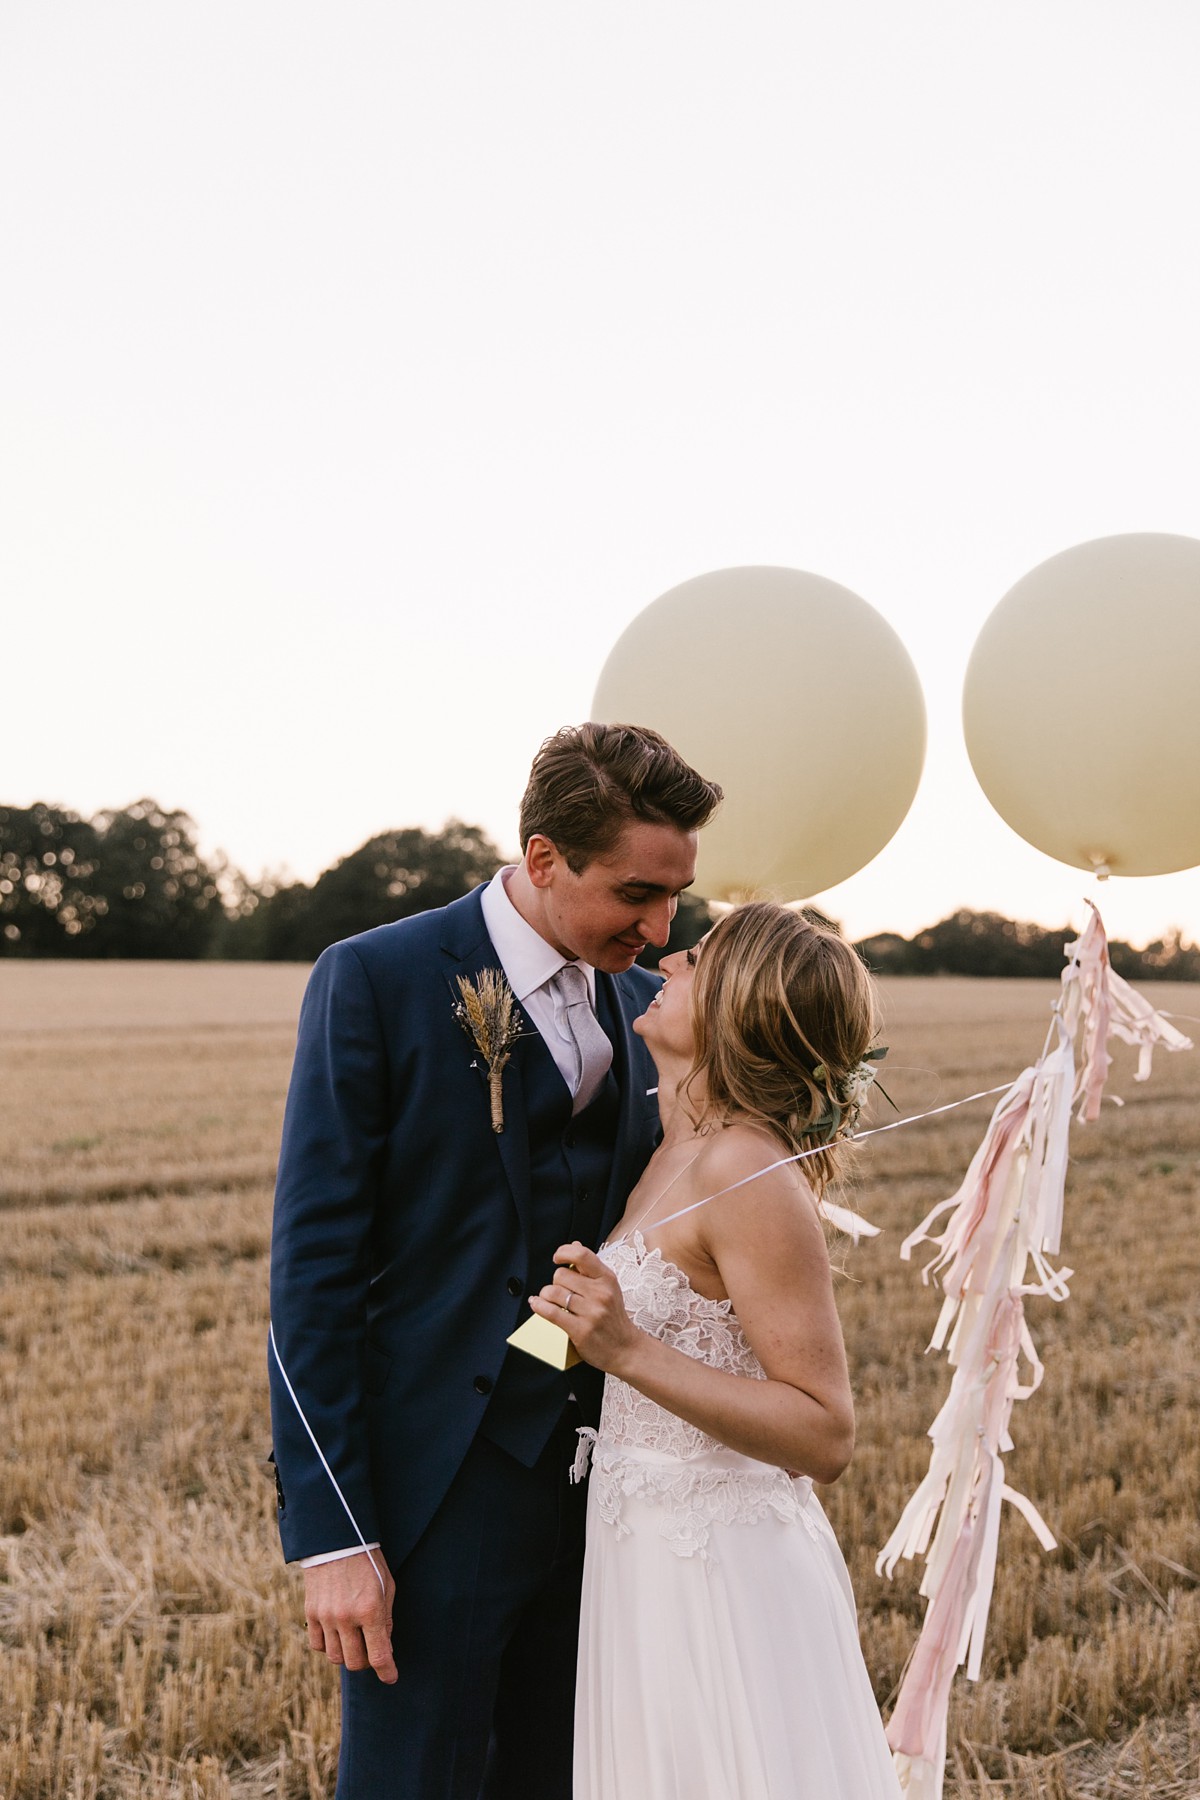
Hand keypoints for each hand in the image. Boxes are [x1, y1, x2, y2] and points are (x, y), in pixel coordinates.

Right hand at [303, 1549, 397, 1683]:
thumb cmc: (368, 1561)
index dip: (387, 1672)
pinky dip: (328, 1646)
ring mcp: (326, 1616)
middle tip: (372, 1652)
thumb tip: (385, 1648)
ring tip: (354, 1641)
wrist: (337, 1539)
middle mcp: (346, 1617)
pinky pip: (318, 1645)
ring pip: (335, 1658)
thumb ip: (387, 1619)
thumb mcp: (387, 1586)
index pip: (379, 1656)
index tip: (391, 1677)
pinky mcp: (311, 1613)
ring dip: (347, 1655)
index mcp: (370, 1610)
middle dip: (367, 1662)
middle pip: (355, 1662)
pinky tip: (337, 1634)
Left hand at [529, 1242, 641, 1374]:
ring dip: (545, 1295)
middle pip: (561, 1275)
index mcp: (607, 1279)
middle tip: (559, 1291)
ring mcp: (591, 1312)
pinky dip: (539, 1306)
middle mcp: (600, 1293)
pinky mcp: (581, 1330)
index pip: (582, 1255)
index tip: (557, 1257)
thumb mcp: (609, 1288)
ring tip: (548, 1300)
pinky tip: (536, 1304)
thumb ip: (590, 1268)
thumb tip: (574, 1245)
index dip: (564, 1252)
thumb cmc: (614, 1318)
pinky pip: (551, 1312)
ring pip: (553, 1292)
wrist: (626, 1349)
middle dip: (555, 1282)